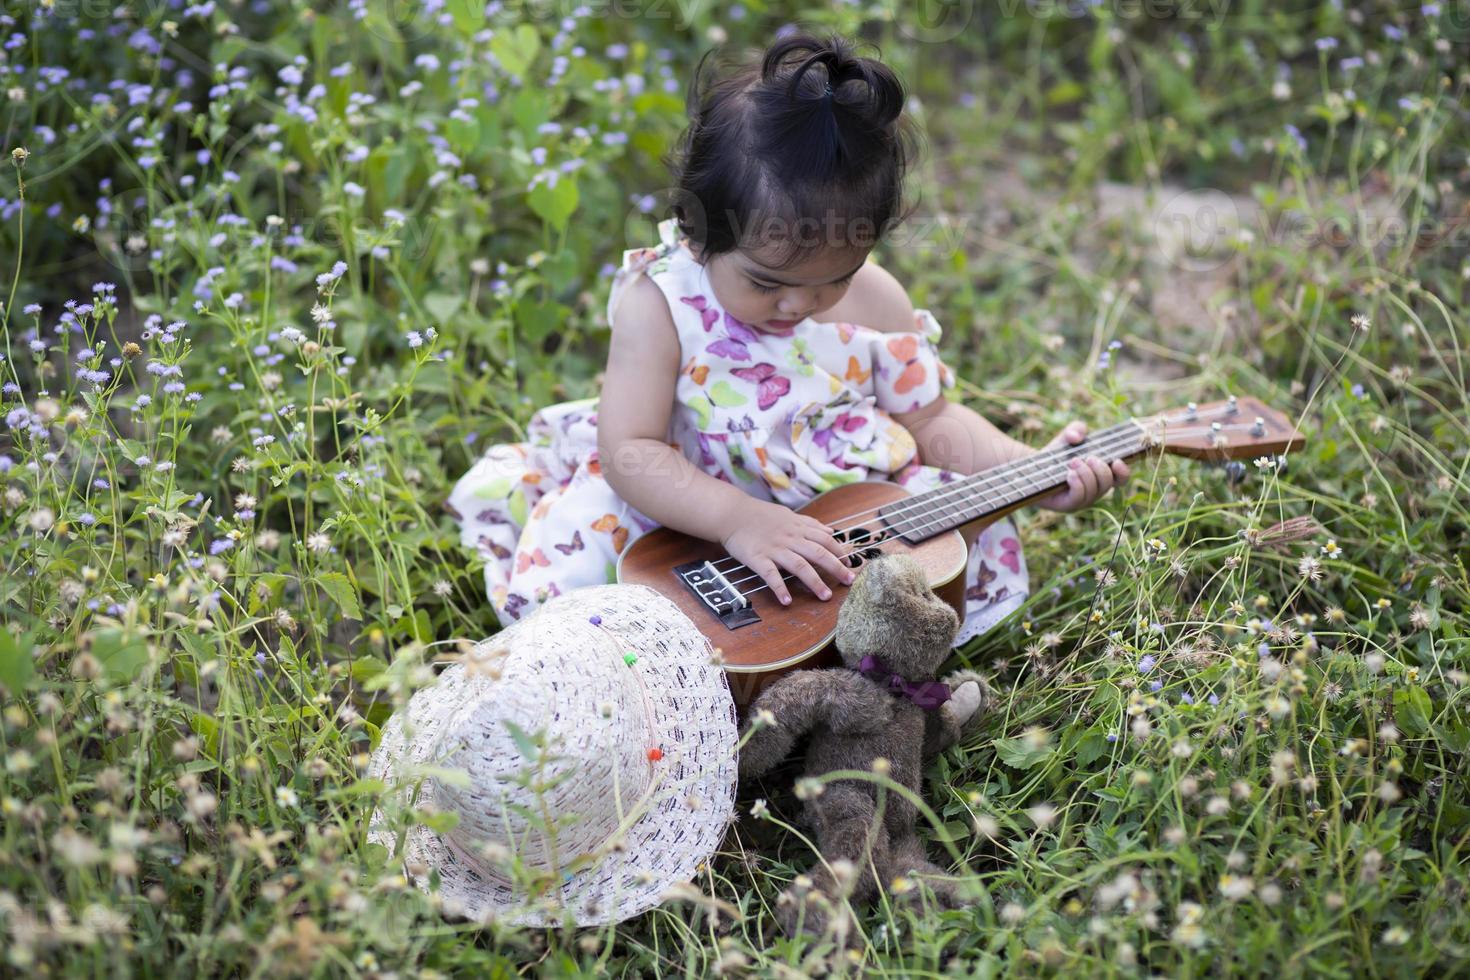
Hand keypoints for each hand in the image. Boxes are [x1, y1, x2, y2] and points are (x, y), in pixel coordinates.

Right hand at [720, 498, 854, 604]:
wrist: (731, 513)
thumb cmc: (760, 514)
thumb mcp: (788, 514)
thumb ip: (810, 524)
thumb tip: (831, 531)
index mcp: (798, 528)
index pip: (825, 539)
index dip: (840, 552)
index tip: (851, 564)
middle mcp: (790, 538)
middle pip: (818, 553)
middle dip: (836, 568)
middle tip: (849, 581)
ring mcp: (774, 549)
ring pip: (799, 565)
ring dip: (814, 582)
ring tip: (826, 597)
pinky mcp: (758, 558)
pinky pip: (771, 575)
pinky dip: (779, 588)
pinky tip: (787, 601)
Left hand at [1036, 420, 1129, 512]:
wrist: (1034, 469)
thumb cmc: (1057, 454)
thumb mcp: (1067, 437)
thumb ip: (1076, 428)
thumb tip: (1077, 436)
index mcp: (1101, 476)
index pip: (1121, 479)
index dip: (1124, 472)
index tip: (1117, 461)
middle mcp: (1095, 490)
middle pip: (1108, 483)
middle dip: (1101, 469)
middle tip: (1088, 457)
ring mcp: (1082, 500)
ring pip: (1094, 490)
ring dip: (1086, 473)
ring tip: (1073, 461)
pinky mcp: (1068, 506)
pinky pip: (1079, 497)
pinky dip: (1077, 483)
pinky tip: (1069, 473)